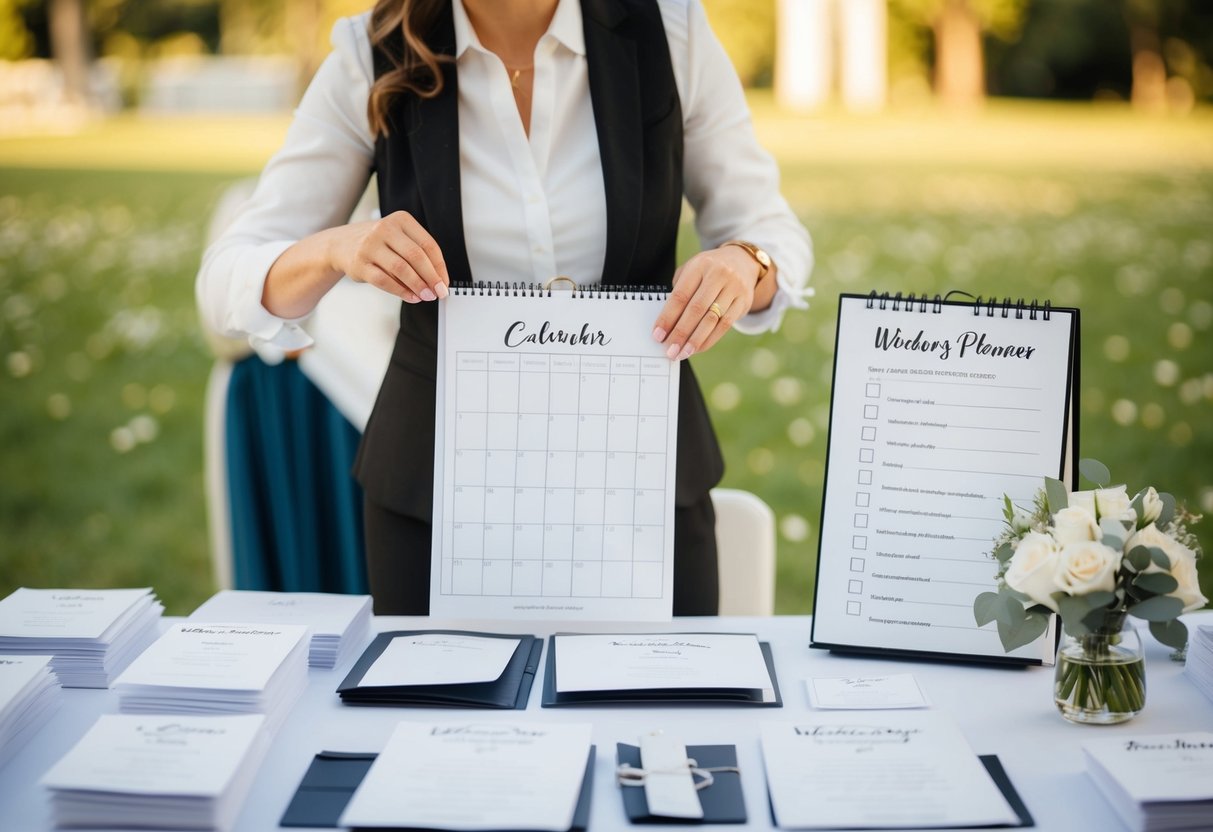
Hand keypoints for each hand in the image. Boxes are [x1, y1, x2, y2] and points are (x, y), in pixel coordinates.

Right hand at [331, 210, 448, 302]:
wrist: (342, 244)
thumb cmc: (379, 244)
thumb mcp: (399, 239)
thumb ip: (418, 256)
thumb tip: (438, 281)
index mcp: (401, 220)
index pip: (428, 244)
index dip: (439, 266)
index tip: (444, 282)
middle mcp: (385, 229)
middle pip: (416, 256)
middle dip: (431, 277)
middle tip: (439, 292)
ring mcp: (370, 245)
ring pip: (400, 268)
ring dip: (417, 285)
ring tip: (426, 296)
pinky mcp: (360, 263)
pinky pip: (384, 280)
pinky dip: (400, 291)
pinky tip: (410, 297)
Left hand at [652, 246, 759, 359]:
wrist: (741, 261)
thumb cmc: (707, 271)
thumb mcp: (691, 271)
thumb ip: (679, 292)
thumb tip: (666, 325)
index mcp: (699, 266)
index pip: (680, 295)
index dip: (668, 317)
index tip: (657, 335)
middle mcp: (718, 275)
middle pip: (696, 309)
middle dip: (680, 333)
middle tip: (669, 351)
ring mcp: (734, 288)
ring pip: (712, 320)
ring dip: (695, 341)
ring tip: (682, 353)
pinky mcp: (744, 301)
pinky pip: (725, 325)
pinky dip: (709, 340)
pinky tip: (697, 348)